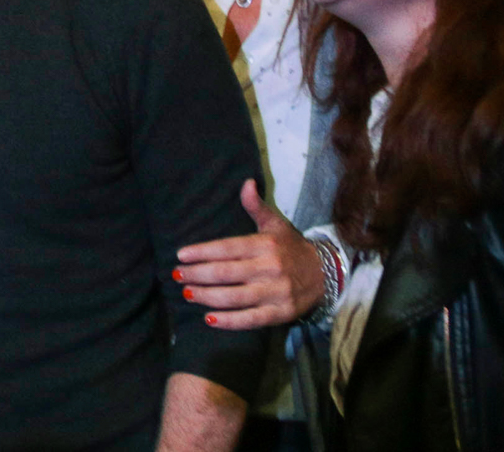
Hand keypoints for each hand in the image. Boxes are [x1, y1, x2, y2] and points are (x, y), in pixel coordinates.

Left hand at [173, 178, 323, 328]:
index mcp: (265, 245)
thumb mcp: (275, 224)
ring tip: (187, 293)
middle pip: (226, 273)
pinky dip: (229, 321)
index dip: (202, 252)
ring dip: (207, 297)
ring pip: (235, 297)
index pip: (228, 248)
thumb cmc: (291, 247)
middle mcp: (270, 268)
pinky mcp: (280, 313)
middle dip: (197, 275)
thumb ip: (256, 206)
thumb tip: (246, 182)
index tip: (180, 255)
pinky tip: (209, 319)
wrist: (326, 273)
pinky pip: (251, 319)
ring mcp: (276, 292)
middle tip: (177, 275)